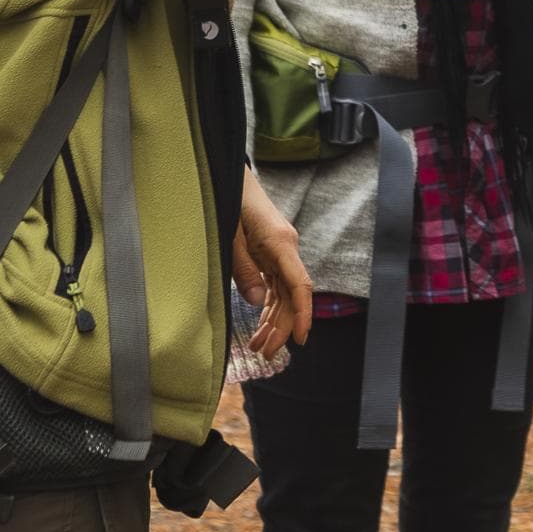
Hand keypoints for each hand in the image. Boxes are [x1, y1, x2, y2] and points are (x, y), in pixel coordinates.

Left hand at [230, 167, 312, 358]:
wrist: (230, 177)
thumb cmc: (229, 200)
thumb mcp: (229, 236)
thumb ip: (244, 269)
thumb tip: (258, 302)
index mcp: (280, 244)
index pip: (300, 285)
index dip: (303, 314)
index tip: (301, 339)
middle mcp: (285, 249)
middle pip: (292, 296)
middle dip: (282, 328)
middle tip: (266, 354)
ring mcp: (280, 252)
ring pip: (284, 294)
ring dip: (274, 321)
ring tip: (258, 346)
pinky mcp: (271, 253)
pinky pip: (276, 286)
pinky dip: (269, 308)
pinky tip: (260, 326)